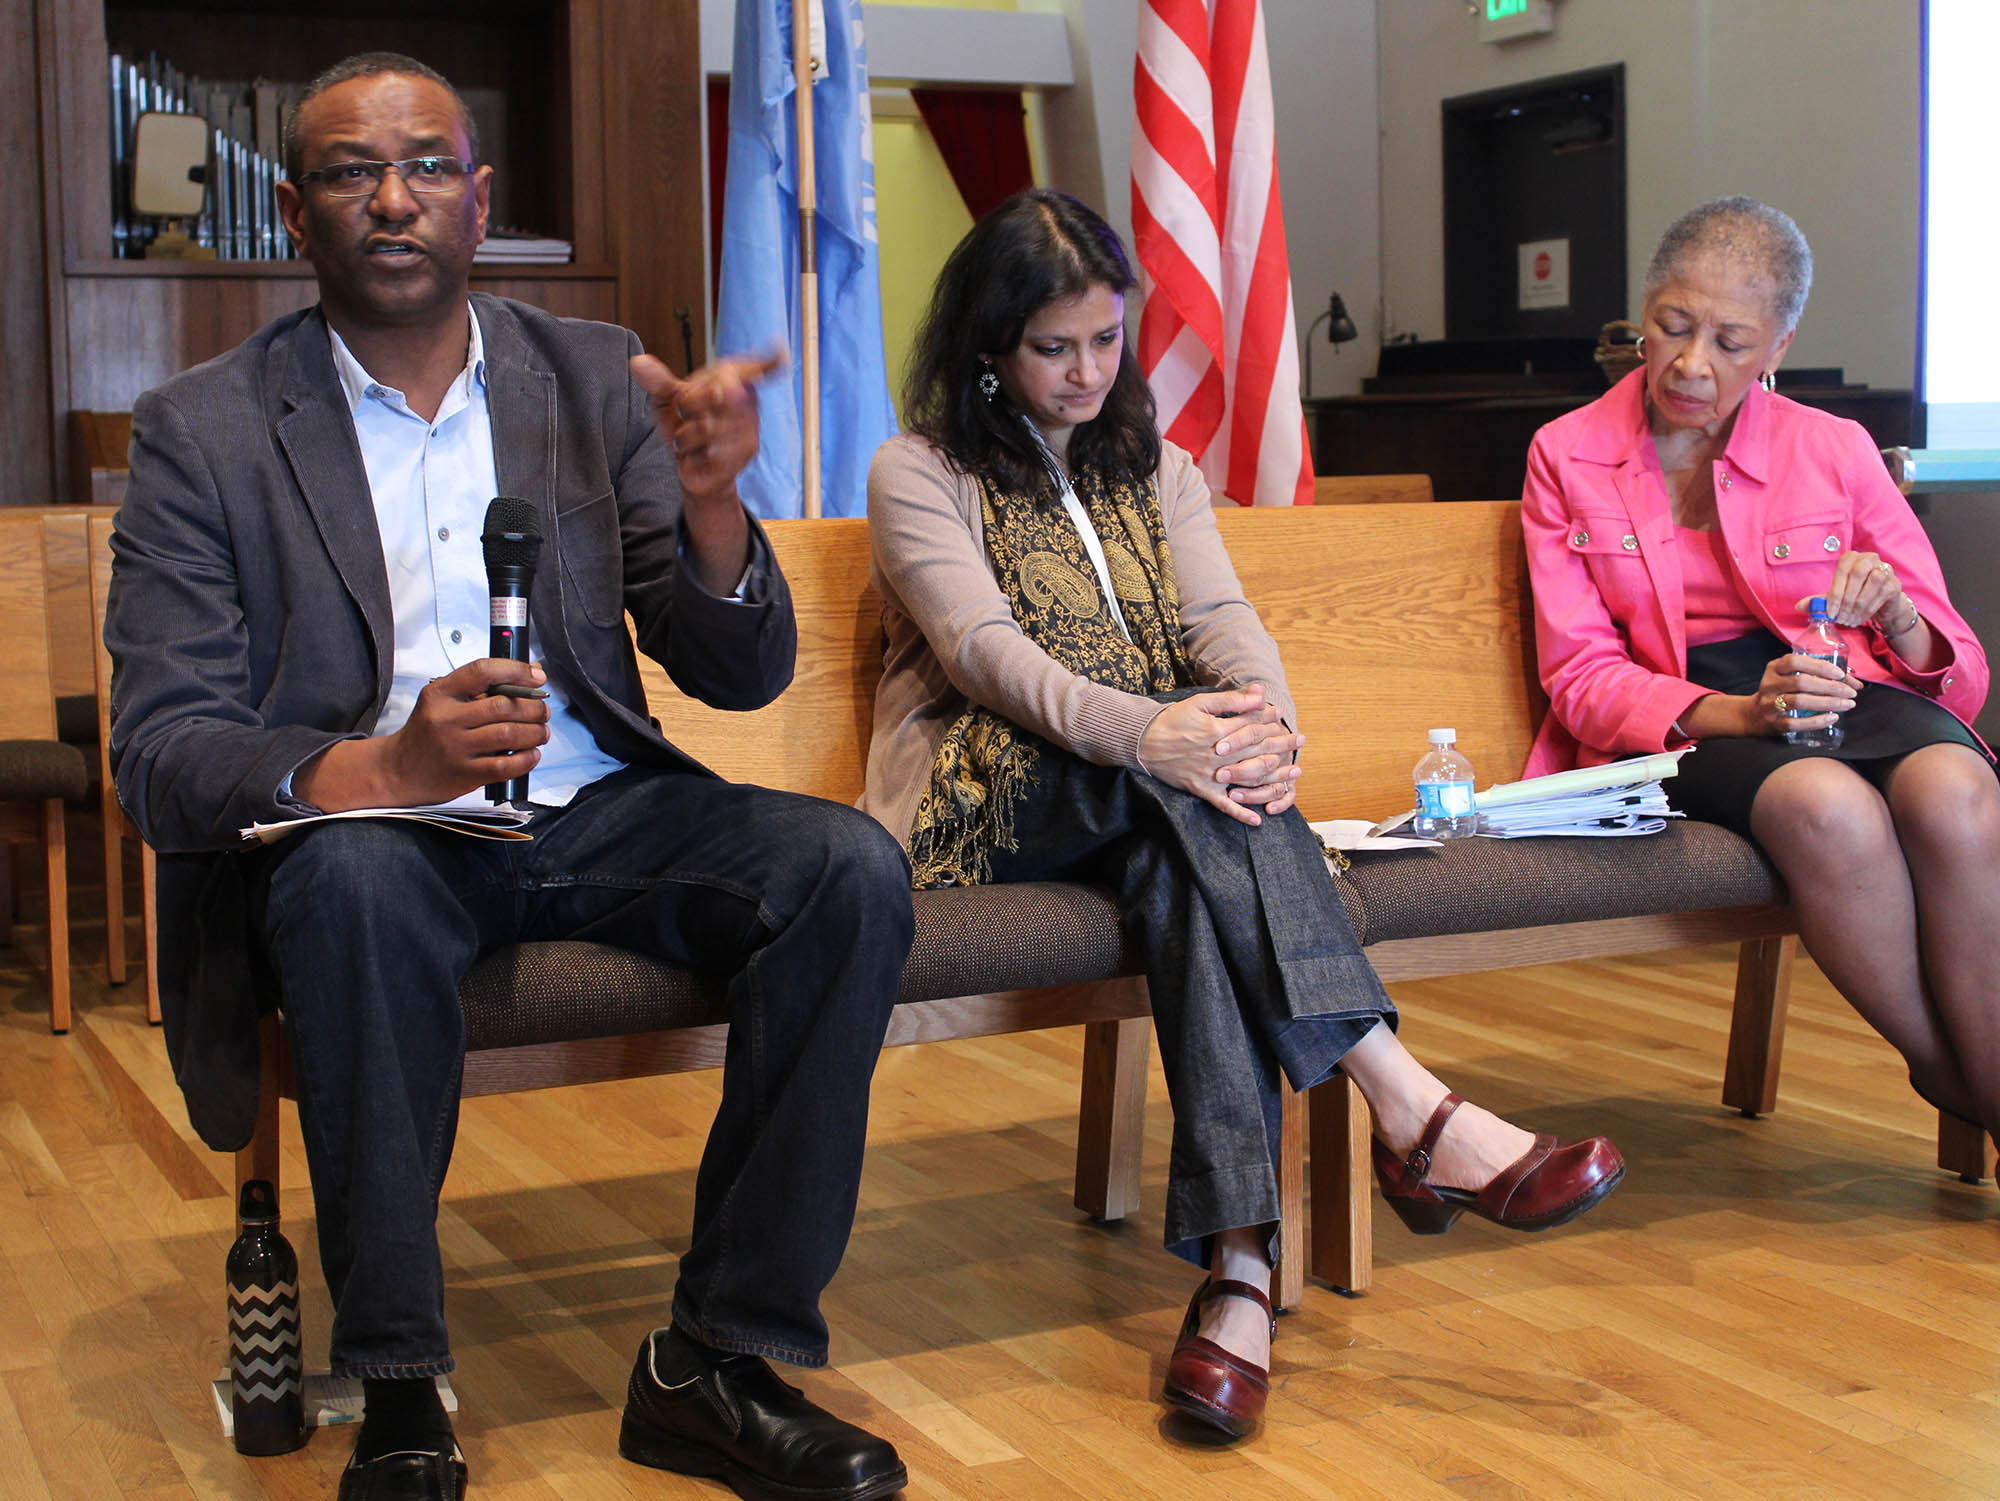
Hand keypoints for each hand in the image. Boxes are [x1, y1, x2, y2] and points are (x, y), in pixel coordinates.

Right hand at [296, 659, 549, 811]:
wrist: (398, 770)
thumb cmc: (427, 731)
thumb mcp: (443, 700)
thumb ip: (482, 686)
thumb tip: (531, 671)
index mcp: (440, 693)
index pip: (483, 671)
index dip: (516, 671)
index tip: (537, 676)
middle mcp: (446, 718)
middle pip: (503, 705)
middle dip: (534, 707)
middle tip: (543, 710)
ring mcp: (455, 748)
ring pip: (508, 734)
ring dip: (535, 732)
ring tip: (541, 732)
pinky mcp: (464, 774)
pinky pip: (505, 766)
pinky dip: (527, 759)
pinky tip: (532, 754)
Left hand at [631, 348, 785, 503]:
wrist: (693, 465)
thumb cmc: (686, 424)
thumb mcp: (667, 399)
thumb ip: (657, 380)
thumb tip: (637, 362)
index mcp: (732, 378)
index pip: (751, 368)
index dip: (767, 363)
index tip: (781, 357)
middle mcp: (747, 399)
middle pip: (715, 395)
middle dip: (689, 408)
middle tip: (687, 416)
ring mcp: (750, 426)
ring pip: (707, 426)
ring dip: (687, 436)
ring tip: (691, 438)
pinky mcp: (747, 451)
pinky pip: (711, 449)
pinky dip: (694, 454)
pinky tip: (698, 455)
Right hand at [1136, 683, 1303, 826]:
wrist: (1142, 742)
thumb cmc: (1173, 720)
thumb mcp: (1200, 703)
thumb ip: (1232, 700)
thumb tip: (1260, 693)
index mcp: (1218, 732)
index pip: (1252, 726)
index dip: (1269, 721)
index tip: (1282, 717)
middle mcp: (1218, 756)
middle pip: (1256, 752)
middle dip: (1281, 745)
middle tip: (1299, 740)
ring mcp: (1210, 775)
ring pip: (1248, 778)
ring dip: (1273, 778)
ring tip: (1294, 774)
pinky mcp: (1201, 789)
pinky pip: (1223, 805)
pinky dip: (1240, 813)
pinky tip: (1258, 820)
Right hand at [1744, 651, 1857, 736]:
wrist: (1751, 716)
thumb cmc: (1780, 693)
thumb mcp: (1790, 678)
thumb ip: (1818, 676)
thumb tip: (1854, 683)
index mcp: (1774, 669)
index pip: (1795, 662)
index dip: (1819, 667)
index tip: (1840, 674)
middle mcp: (1769, 685)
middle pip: (1802, 682)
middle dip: (1831, 687)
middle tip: (1850, 693)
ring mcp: (1769, 704)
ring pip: (1800, 702)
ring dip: (1828, 703)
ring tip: (1847, 704)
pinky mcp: (1773, 723)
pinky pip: (1796, 723)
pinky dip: (1817, 721)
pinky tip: (1832, 718)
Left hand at [1802, 550, 1912, 632]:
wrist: (1881, 605)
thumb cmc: (1856, 596)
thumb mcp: (1836, 597)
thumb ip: (1820, 600)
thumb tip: (1798, 606)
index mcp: (1852, 558)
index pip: (1842, 569)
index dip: (1835, 592)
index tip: (1830, 612)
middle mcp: (1870, 559)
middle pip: (1858, 573)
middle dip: (1847, 598)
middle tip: (1840, 617)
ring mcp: (1885, 569)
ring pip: (1872, 583)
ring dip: (1858, 605)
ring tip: (1849, 619)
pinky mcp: (1895, 583)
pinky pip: (1882, 594)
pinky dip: (1869, 608)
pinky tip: (1861, 618)